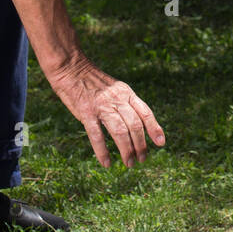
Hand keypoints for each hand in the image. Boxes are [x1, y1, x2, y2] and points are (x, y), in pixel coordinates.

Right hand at [49, 56, 164, 168]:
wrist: (71, 68)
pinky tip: (107, 163)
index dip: (154, 128)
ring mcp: (101, 106)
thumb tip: (138, 126)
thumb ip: (126, 103)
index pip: (145, 112)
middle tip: (142, 159)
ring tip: (129, 163)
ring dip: (127, 150)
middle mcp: (117, 99)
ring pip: (120, 132)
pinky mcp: (86, 112)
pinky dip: (103, 151)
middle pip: (135, 125)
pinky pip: (97, 135)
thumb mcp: (115, 88)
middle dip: (140, 145)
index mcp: (126, 93)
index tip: (161, 143)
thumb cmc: (93, 82)